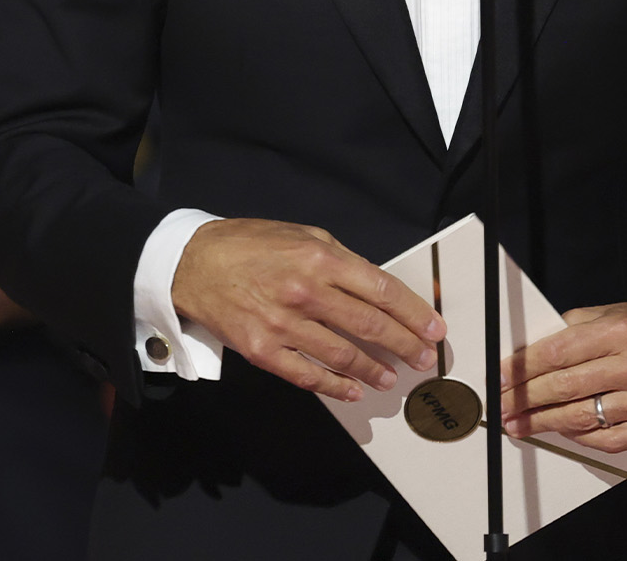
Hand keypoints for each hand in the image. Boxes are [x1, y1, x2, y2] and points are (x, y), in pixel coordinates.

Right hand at [171, 219, 445, 401]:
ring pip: (342, 354)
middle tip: (422, 358)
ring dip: (374, 370)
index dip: (413, 312)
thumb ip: (342, 262)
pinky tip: (352, 390)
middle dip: (404, 344)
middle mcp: (305, 291)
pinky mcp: (262, 350)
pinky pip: (306, 375)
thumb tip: (380, 289)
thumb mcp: (303, 236)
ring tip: (390, 378)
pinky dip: (335, 386)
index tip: (433, 328)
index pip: (381, 289)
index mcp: (320, 258)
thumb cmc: (252, 245)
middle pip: (369, 325)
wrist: (193, 263)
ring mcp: (282, 324)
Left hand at [499, 300, 626, 452]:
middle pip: (567, 388)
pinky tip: (559, 431)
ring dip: (544, 423)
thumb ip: (565, 334)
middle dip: (526, 399)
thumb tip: (522, 360)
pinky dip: (579, 439)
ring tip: (520, 424)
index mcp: (619, 331)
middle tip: (502, 406)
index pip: (558, 353)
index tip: (499, 378)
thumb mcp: (601, 315)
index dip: (523, 369)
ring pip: (584, 418)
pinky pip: (609, 441)